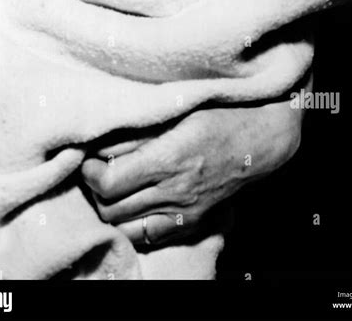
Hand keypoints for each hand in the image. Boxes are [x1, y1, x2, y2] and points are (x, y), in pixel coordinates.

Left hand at [82, 92, 304, 245]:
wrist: (260, 142)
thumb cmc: (218, 118)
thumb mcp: (176, 113)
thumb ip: (137, 131)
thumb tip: (100, 142)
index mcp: (167, 159)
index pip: (108, 182)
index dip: (90, 172)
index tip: (91, 160)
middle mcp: (174, 191)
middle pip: (111, 209)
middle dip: (96, 191)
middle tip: (99, 172)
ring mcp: (184, 212)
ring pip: (126, 227)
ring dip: (112, 209)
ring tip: (114, 189)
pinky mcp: (193, 223)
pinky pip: (150, 238)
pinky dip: (134, 227)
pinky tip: (134, 207)